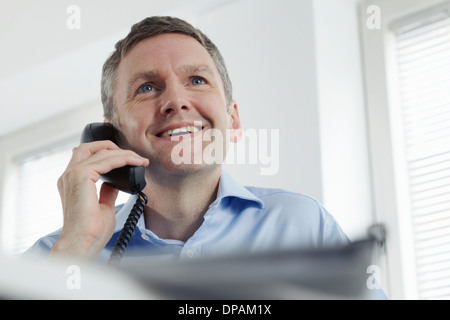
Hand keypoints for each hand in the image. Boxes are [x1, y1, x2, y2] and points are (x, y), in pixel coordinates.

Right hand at [50, 140, 148, 259]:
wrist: (83, 243)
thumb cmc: (91, 230)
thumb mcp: (103, 205)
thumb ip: (107, 191)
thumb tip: (116, 183)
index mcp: (71, 181)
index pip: (86, 156)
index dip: (106, 152)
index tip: (126, 158)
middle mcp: (68, 175)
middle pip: (88, 147)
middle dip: (111, 146)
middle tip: (132, 155)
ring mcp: (72, 174)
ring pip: (100, 152)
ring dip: (123, 153)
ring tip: (139, 159)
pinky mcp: (80, 177)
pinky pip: (105, 160)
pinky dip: (122, 159)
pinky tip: (134, 162)